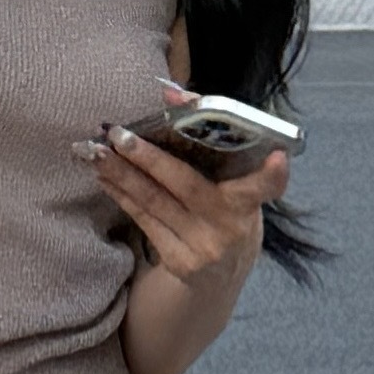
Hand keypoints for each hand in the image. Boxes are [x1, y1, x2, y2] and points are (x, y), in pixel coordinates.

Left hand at [90, 117, 288, 286]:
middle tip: (118, 135)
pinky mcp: (181, 262)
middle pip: (187, 185)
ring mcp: (205, 248)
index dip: (273, 173)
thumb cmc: (226, 213)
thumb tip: (170, 93)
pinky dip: (122, 195)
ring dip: (121, 174)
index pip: (268, 186)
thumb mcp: (233, 183)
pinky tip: (104, 177)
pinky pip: (145, 220)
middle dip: (148, 158)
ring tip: (94, 151)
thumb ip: (212, 138)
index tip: (278, 157)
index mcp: (251, 201)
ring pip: (156, 202)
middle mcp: (233, 226)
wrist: (220, 280)